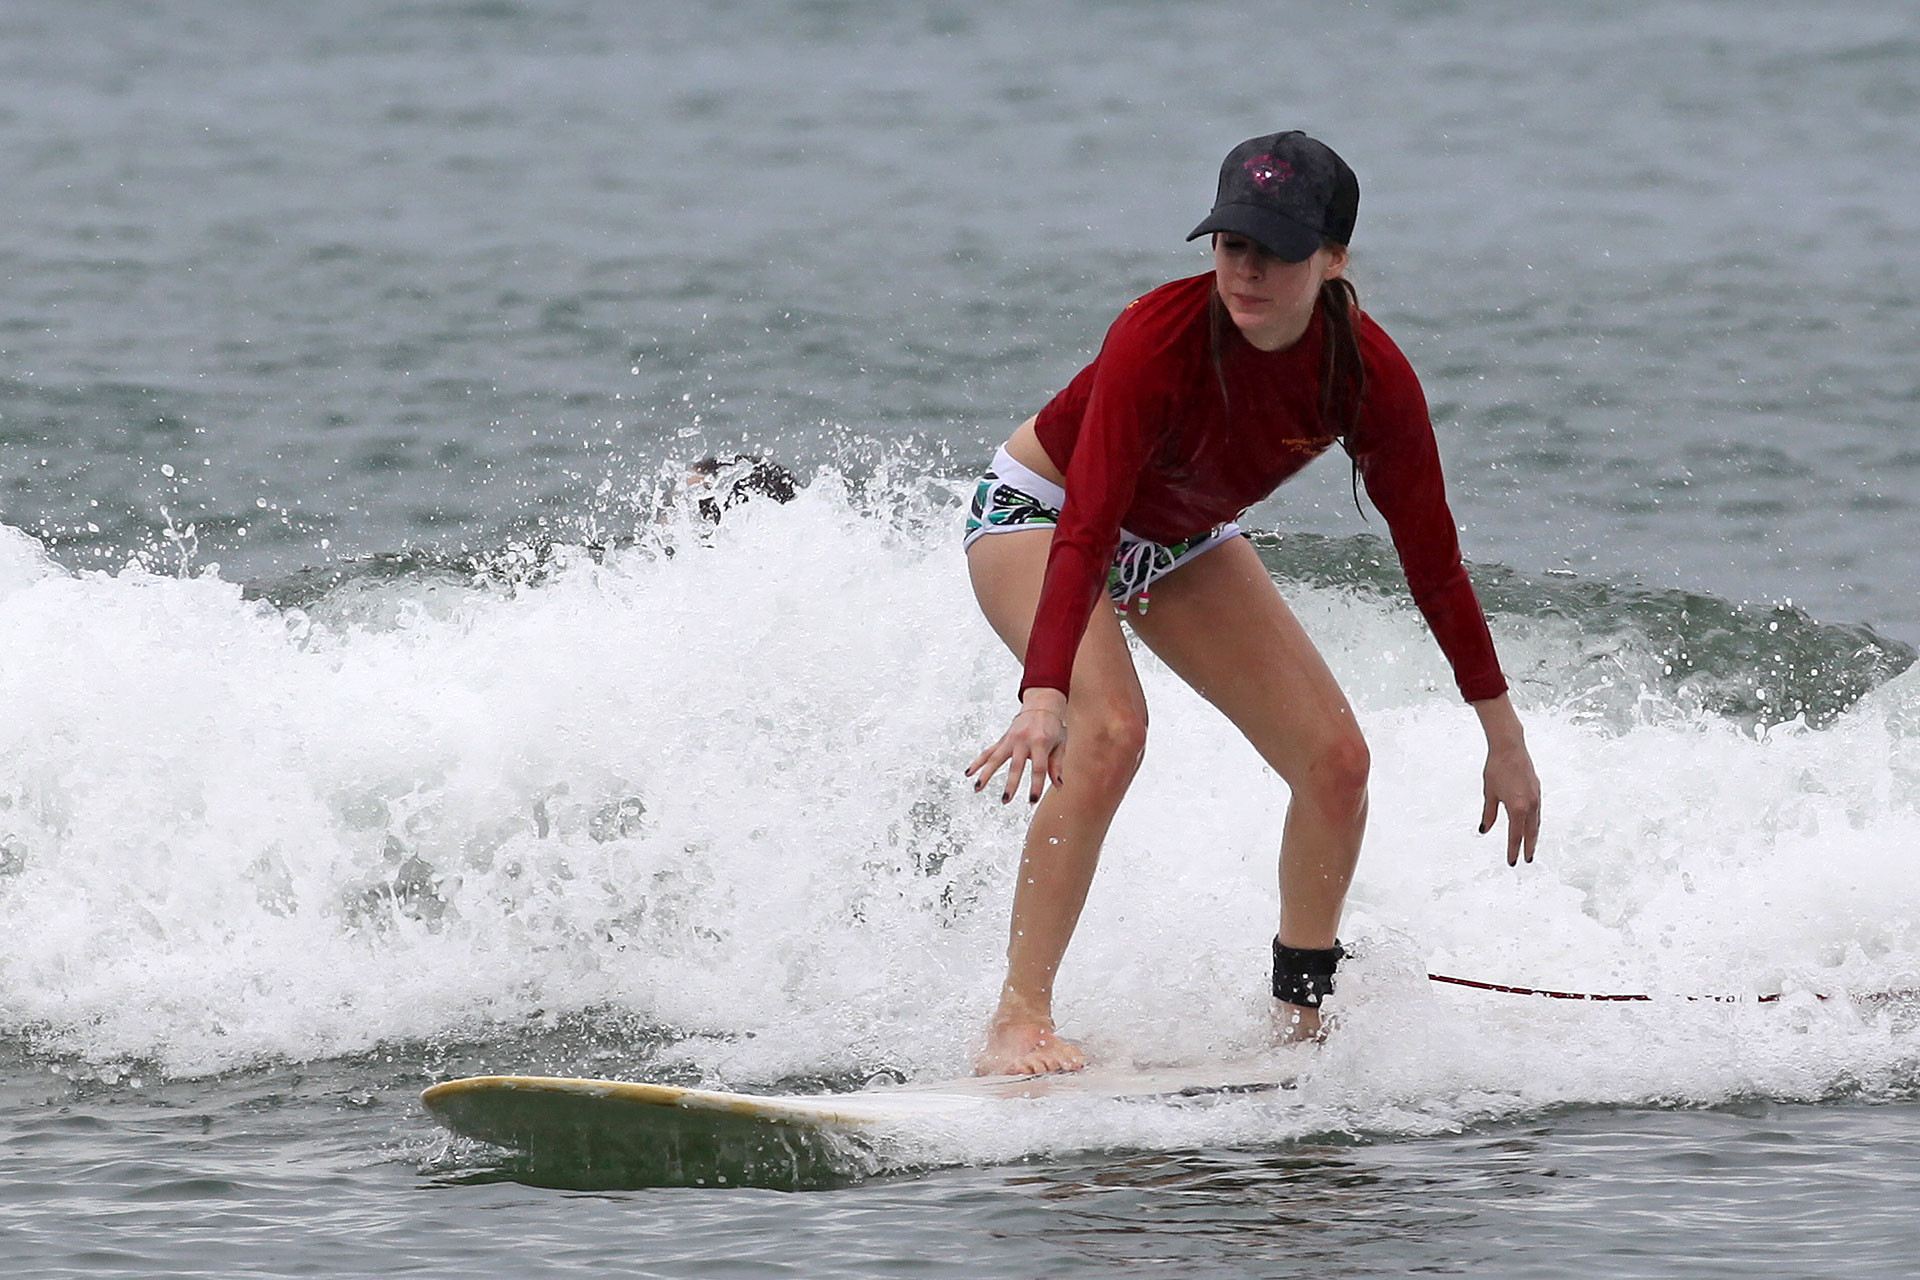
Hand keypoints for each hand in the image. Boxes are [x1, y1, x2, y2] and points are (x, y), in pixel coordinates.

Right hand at [966, 692, 1067, 804]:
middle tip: (1005, 800)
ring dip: (986, 774)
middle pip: (1015, 766)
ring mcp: (1010, 739)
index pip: (1038, 768)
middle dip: (1010, 784)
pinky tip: (969, 772)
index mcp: (1040, 742)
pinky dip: (978, 762)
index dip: (1035, 786)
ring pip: (995, 758)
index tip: (1032, 801)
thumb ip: (1057, 765)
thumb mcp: (1060, 744)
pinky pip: (988, 752)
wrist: (1042, 705)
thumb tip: (1057, 785)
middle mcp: (1023, 740)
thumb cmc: (1053, 726)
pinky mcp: (1003, 740)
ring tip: (977, 788)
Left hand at [1479, 739, 1540, 864]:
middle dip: (1528, 847)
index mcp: (1517, 808)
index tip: (1513, 861)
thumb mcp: (1489, 793)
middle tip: (1526, 860)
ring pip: (1536, 822)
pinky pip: (1537, 812)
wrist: (1510, 748)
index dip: (1513, 850)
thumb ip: (1489, 814)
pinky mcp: (1537, 790)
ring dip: (1533, 835)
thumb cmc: (1496, 769)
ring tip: (1530, 846)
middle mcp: (1530, 805)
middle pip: (1530, 832)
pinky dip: (1534, 822)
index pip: (1515, 836)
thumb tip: (1485, 829)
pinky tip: (1530, 825)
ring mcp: (1536, 797)